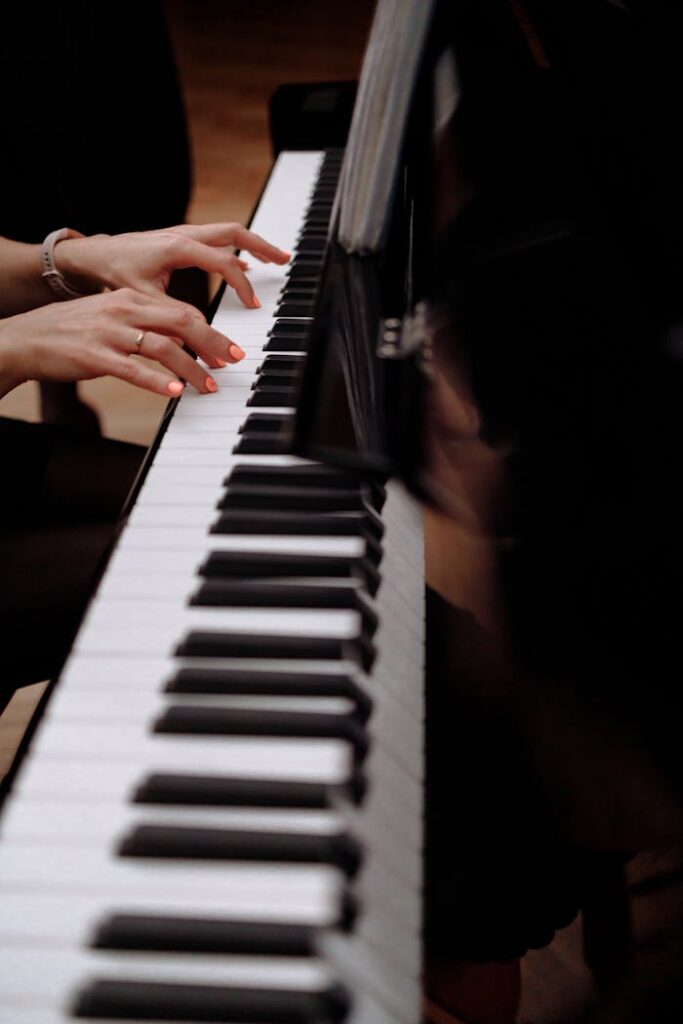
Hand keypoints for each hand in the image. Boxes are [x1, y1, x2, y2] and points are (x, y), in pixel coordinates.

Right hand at [0, 288, 244, 398]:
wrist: (26, 338)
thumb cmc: (74, 333)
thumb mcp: (112, 319)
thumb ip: (146, 327)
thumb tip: (181, 343)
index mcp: (130, 299)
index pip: (181, 311)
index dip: (210, 331)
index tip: (230, 350)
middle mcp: (123, 311)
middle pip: (181, 323)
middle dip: (213, 344)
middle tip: (233, 362)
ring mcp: (109, 333)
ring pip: (162, 347)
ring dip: (192, 368)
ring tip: (209, 386)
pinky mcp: (94, 357)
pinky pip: (133, 369)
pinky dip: (157, 381)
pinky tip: (175, 391)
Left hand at [55, 223, 289, 307]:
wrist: (94, 255)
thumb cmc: (115, 273)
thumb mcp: (145, 300)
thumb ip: (175, 319)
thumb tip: (201, 342)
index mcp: (179, 247)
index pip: (223, 262)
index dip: (241, 285)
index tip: (252, 306)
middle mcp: (185, 235)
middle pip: (234, 233)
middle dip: (262, 246)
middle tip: (284, 260)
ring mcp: (184, 234)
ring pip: (228, 233)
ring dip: (252, 245)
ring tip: (274, 259)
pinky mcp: (181, 240)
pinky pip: (217, 239)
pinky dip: (236, 249)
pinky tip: (244, 263)